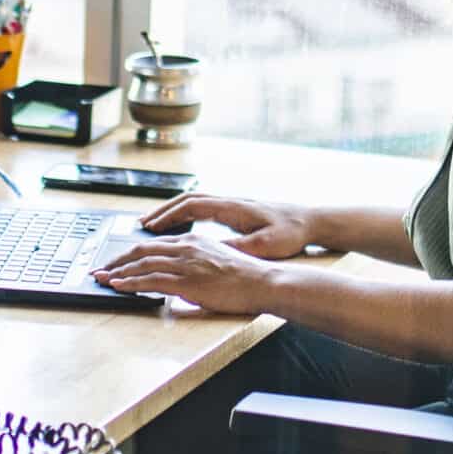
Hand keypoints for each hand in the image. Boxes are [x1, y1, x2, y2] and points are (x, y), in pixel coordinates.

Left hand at [93, 235, 280, 311]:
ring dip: (118, 273)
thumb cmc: (246, 277)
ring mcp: (187, 264)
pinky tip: (118, 286)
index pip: (154, 244)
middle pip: (142, 250)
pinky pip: (151, 281)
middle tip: (100, 269)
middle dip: (117, 261)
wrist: (264, 283)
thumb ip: (195, 265)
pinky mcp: (188, 282)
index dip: (131, 252)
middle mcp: (187, 248)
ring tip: (103, 279)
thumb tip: (178, 278)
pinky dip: (130, 283)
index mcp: (194, 241)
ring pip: (143, 264)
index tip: (116, 261)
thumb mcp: (217, 262)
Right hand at [135, 194, 314, 258]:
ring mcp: (233, 205)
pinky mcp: (237, 212)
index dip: (168, 215)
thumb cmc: (291, 232)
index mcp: (233, 208)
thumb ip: (238, 249)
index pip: (192, 205)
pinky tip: (180, 228)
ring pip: (194, 202)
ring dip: (173, 212)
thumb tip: (212, 253)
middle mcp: (230, 202)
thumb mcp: (265, 245)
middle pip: (187, 200)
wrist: (311, 221)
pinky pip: (204, 209)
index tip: (149, 226)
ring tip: (153, 226)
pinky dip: (187, 216)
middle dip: (162, 212)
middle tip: (141, 225)